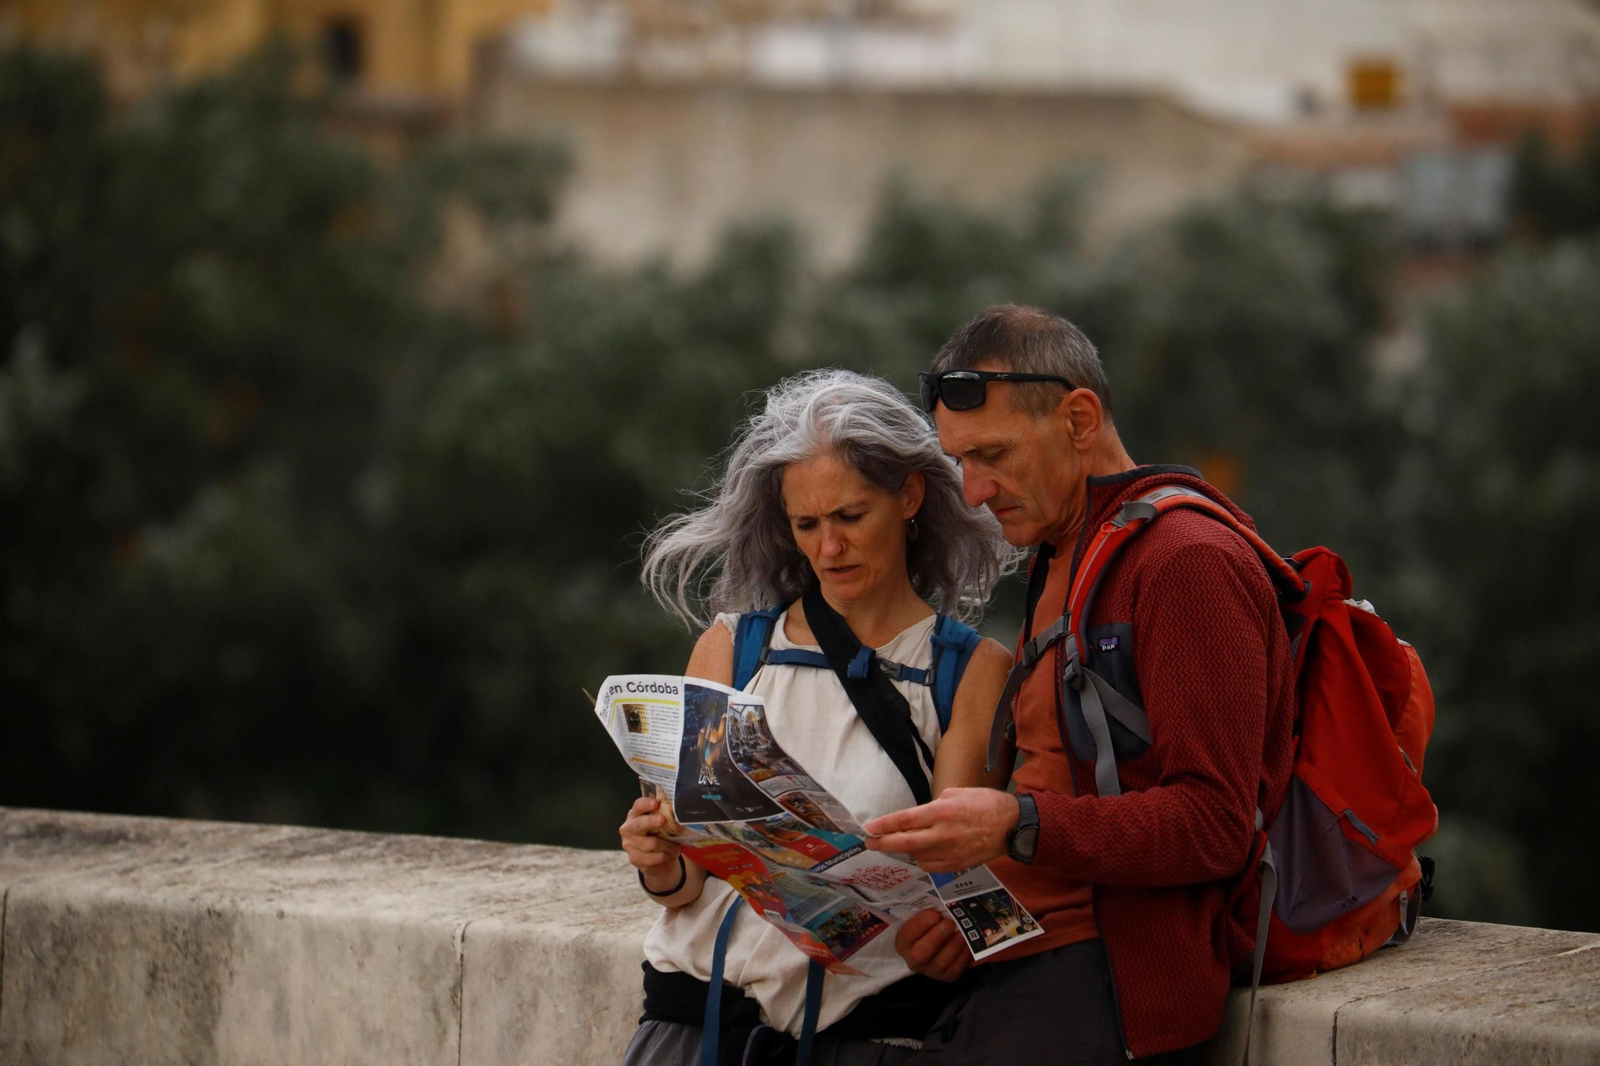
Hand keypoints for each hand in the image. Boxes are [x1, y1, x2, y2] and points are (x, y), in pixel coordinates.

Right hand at [620, 796, 682, 889]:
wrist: (656, 860)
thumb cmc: (659, 836)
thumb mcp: (662, 824)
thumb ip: (666, 816)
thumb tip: (679, 813)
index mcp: (635, 815)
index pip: (638, 806)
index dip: (646, 804)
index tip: (656, 804)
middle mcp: (628, 828)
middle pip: (639, 824)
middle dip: (651, 822)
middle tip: (663, 820)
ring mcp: (629, 845)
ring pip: (652, 843)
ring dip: (668, 845)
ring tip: (677, 847)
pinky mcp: (634, 859)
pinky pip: (654, 857)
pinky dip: (666, 856)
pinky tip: (670, 854)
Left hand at [861, 787, 1018, 872]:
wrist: (1012, 825)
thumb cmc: (984, 803)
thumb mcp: (955, 794)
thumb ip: (932, 807)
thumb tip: (915, 818)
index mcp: (941, 812)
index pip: (905, 820)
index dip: (884, 825)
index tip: (868, 828)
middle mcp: (943, 834)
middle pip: (904, 843)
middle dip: (883, 844)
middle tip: (870, 843)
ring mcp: (950, 853)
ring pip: (916, 856)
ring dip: (905, 850)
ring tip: (901, 843)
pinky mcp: (957, 866)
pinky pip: (930, 866)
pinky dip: (921, 859)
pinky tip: (921, 851)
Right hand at [895, 907, 972, 981]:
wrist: (942, 938)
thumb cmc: (933, 920)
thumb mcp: (925, 911)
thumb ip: (927, 903)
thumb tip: (934, 877)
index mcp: (904, 941)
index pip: (907, 934)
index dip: (920, 924)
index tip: (934, 913)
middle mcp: (914, 959)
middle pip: (920, 954)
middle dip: (936, 938)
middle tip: (949, 923)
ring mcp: (932, 970)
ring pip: (941, 964)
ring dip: (953, 946)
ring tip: (963, 931)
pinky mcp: (948, 976)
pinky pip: (956, 969)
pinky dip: (964, 956)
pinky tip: (969, 942)